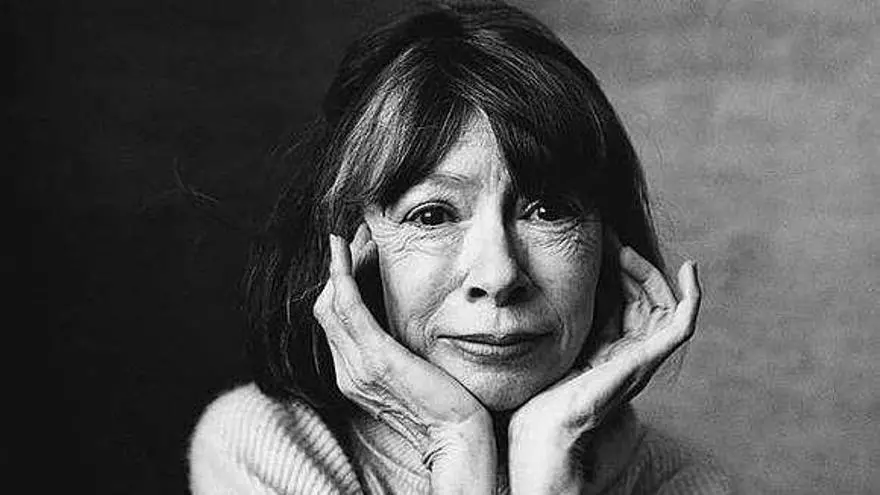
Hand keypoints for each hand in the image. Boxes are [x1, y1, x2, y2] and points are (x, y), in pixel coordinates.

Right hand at [312, 224, 495, 493]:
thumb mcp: (414, 371)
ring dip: (343, 264)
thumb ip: (400, 348)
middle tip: (357, 237)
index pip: (336, 320)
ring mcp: (357, 367)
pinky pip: (347, 307)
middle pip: (327, 307)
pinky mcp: (376, 359)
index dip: (341, 284)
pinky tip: (346, 250)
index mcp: (354, 375)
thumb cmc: (446, 405)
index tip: (359, 255)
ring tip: (356, 236)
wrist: (456, 436)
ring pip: (333, 302)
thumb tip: (403, 318)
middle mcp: (347, 371)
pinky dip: (342, 275)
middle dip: (339, 268)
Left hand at [507, 244, 700, 493]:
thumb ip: (559, 322)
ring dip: (648, 271)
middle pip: (645, 297)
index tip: (599, 241)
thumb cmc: (539, 396)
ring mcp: (641, 357)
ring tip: (624, 250)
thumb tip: (542, 288)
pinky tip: (690, 270)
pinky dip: (692, 298)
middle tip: (610, 239)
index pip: (624, 299)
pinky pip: (681, 326)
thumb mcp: (551, 344)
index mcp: (607, 348)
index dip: (617, 268)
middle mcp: (629, 352)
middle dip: (630, 264)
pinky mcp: (647, 360)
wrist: (543, 430)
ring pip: (663, 304)